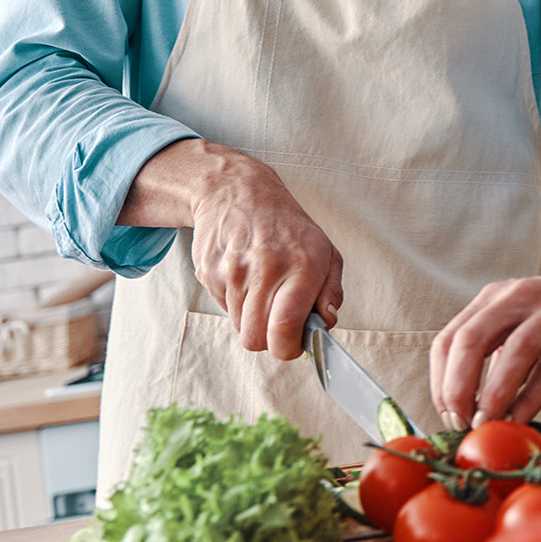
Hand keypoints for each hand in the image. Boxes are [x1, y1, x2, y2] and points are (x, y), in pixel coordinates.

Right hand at [122, 138, 343, 360]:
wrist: (238, 192)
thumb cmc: (288, 227)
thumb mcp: (325, 252)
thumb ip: (331, 293)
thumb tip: (325, 325)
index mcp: (302, 265)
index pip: (284, 328)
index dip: (288, 349)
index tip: (293, 345)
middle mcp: (266, 268)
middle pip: (256, 338)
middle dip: (269, 340)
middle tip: (279, 323)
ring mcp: (232, 271)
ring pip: (239, 327)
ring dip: (252, 319)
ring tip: (263, 288)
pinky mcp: (208, 272)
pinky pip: (223, 309)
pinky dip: (236, 303)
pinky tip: (245, 277)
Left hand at [429, 170, 540, 427]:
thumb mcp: (513, 321)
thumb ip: (490, 354)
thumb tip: (463, 407)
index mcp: (491, 300)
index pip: (448, 339)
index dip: (440, 381)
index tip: (447, 413)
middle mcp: (515, 300)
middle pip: (471, 341)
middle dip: (458, 388)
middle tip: (461, 422)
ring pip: (515, 351)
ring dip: (494, 395)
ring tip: (487, 424)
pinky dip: (530, 398)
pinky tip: (520, 418)